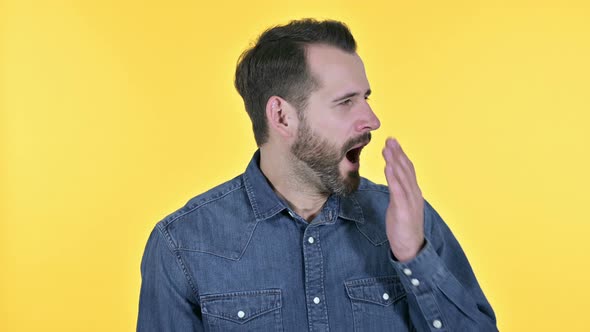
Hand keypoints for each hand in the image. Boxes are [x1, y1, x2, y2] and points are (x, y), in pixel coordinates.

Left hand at [382, 138, 424, 261]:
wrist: (411, 248)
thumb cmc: (404, 228)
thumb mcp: (401, 206)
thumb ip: (398, 193)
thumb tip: (393, 182)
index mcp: (413, 192)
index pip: (408, 169)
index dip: (401, 155)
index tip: (393, 142)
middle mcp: (414, 194)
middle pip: (406, 169)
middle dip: (398, 153)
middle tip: (390, 138)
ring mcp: (410, 201)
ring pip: (402, 176)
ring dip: (395, 160)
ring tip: (388, 148)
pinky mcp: (404, 210)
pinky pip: (398, 191)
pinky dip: (394, 177)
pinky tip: (389, 167)